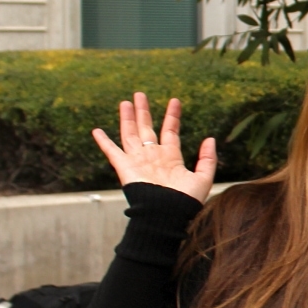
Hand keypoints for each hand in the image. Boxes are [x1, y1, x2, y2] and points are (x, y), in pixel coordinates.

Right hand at [91, 92, 215, 202]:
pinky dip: (104, 142)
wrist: (168, 213)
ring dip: (127, 118)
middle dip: (143, 111)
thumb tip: (210, 138)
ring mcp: (138, 160)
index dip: (172, 115)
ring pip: (130, 134)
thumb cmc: (186, 200)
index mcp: (171, 157)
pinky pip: (112, 152)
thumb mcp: (203, 177)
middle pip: (146, 128)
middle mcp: (152, 156)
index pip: (170, 130)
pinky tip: (97, 130)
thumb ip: (208, 158)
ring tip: (125, 102)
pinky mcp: (125, 167)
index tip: (175, 100)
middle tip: (140, 94)